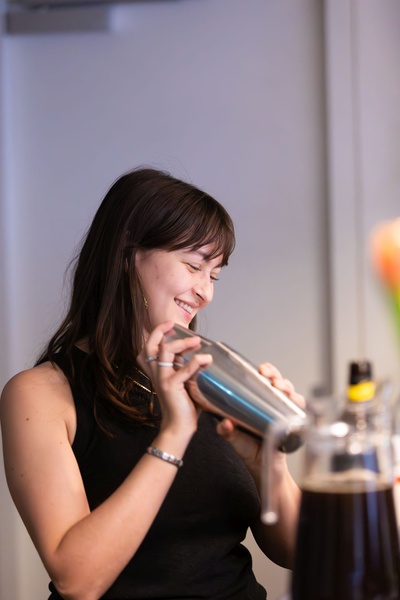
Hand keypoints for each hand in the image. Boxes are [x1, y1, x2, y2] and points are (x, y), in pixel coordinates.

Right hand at [137, 321, 212, 435]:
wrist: (178, 427)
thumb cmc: (183, 406)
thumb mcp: (184, 383)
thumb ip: (187, 369)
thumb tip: (202, 356)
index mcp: (156, 372)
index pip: (148, 348)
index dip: (156, 334)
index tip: (169, 325)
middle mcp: (155, 374)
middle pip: (149, 346)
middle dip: (159, 331)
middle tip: (174, 325)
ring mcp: (162, 379)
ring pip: (165, 351)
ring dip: (182, 343)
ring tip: (197, 341)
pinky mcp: (171, 386)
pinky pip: (183, 369)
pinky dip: (196, 362)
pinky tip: (206, 360)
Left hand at [216, 361, 303, 478]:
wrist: (264, 468)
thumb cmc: (248, 450)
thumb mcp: (234, 438)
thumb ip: (227, 431)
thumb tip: (225, 423)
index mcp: (256, 402)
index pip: (262, 380)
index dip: (265, 371)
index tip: (261, 369)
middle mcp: (271, 404)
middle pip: (277, 382)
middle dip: (276, 375)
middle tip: (270, 377)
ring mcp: (283, 412)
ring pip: (289, 392)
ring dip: (287, 386)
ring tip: (280, 387)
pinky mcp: (293, 422)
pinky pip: (299, 408)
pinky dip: (298, 401)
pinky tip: (294, 400)